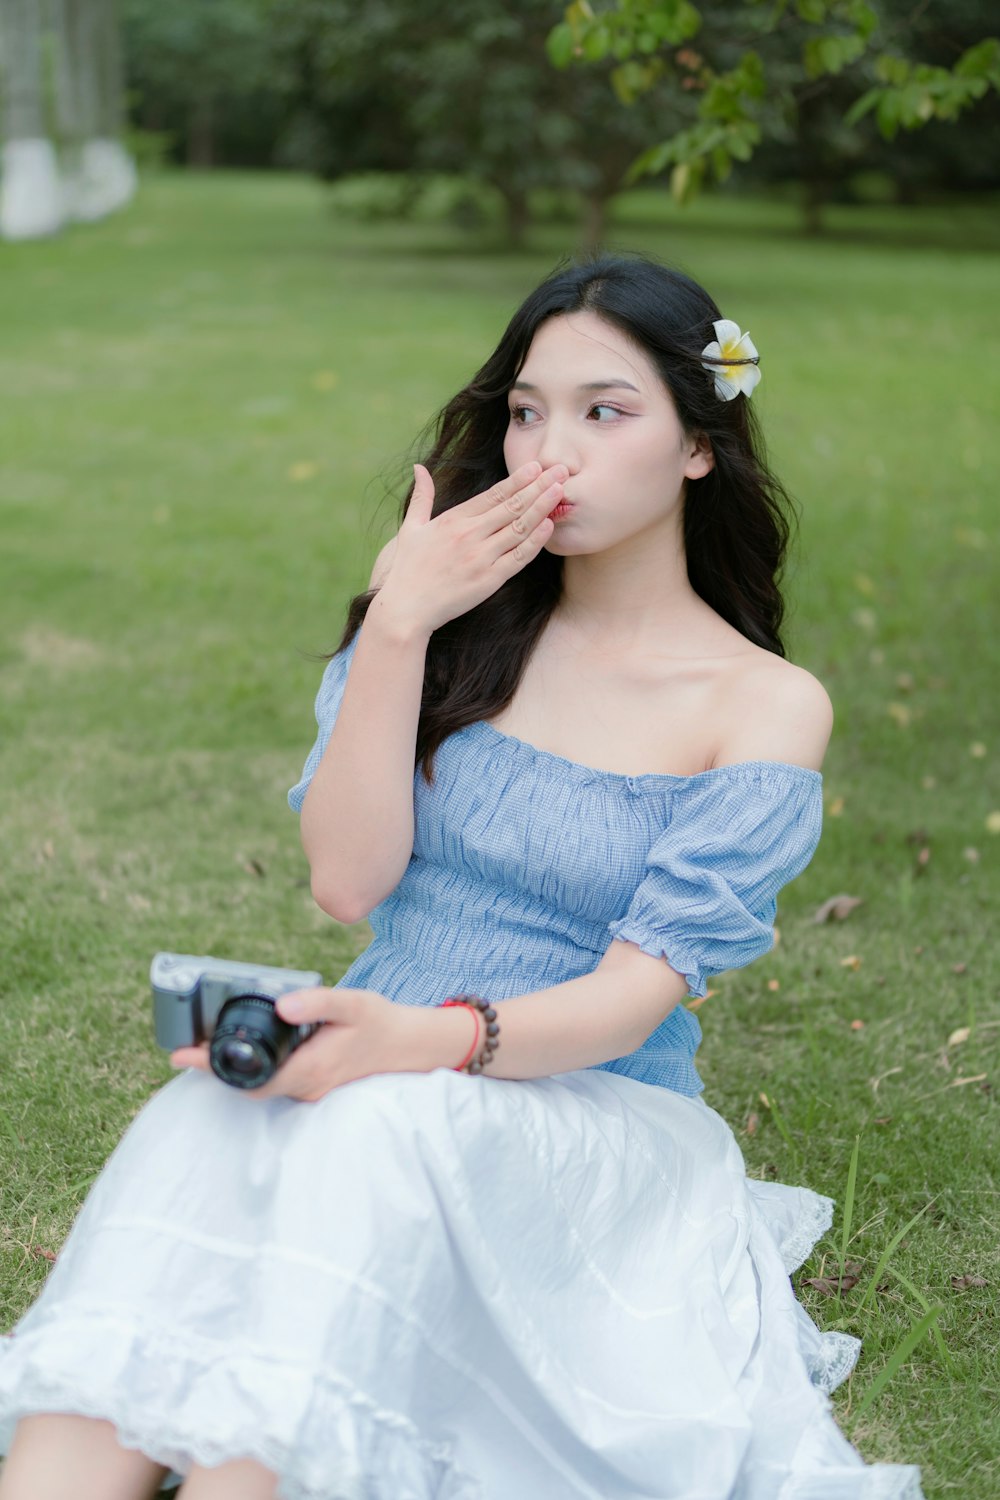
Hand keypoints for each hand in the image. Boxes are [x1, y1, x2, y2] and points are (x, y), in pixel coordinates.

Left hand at [170, 988, 428, 1101]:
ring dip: (233, 1071)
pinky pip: (277, 1083)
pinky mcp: (316, 1085)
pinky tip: (246, 1050)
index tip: (179, 1056)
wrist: (412, 1046)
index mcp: (310, 1069)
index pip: (250, 1078)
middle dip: (214, 1070)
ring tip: (205, 1047)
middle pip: (248, 1087)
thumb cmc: (381, 1022)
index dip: (211, 1069)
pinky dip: (255, 1070)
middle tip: (182, 1049)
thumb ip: (317, 1002)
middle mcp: (306, 1087)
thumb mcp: (352, 1004)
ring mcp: (311, 1090)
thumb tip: (280, 1005)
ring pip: (262, 1087)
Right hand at [375, 459, 564, 636]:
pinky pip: (518, 558)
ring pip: (519, 528)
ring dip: (542, 508)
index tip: (537, 466)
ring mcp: (481, 557)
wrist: (406, 608)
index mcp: (453, 519)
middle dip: (539, 486)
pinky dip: (535, 541)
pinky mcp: (489, 580)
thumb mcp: (411, 528)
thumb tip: (419, 468)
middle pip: (512, 506)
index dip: (518, 479)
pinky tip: (549, 526)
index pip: (494, 494)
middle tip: (561, 471)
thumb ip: (421, 497)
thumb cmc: (408, 569)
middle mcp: (470, 535)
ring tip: (561, 491)